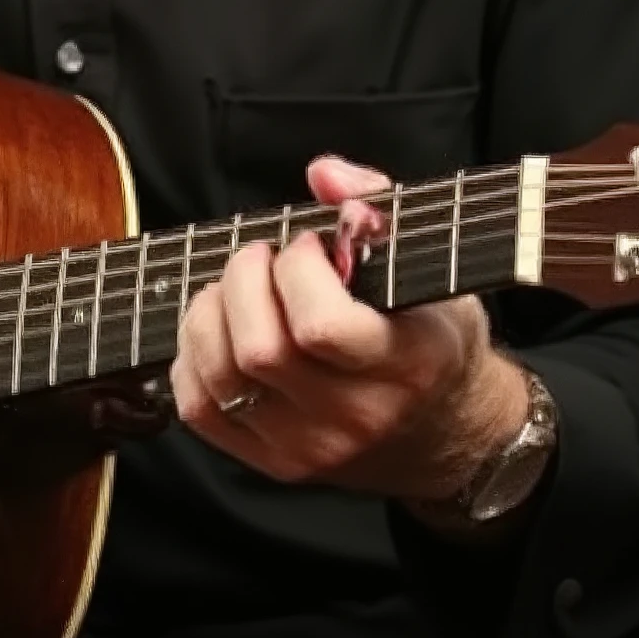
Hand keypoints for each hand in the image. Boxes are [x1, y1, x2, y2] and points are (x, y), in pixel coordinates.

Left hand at [170, 156, 528, 499]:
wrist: (446, 433)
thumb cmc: (432, 336)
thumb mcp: (430, 264)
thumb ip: (378, 203)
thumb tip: (322, 174)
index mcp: (408, 365)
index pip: (323, 328)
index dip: (298, 271)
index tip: (308, 245)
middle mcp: (359, 416)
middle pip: (260, 350)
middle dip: (244, 280)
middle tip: (263, 259)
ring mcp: (312, 448)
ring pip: (222, 377)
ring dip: (211, 313)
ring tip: (238, 290)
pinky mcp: (273, 463)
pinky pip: (200, 409)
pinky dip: (193, 357)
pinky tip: (220, 329)